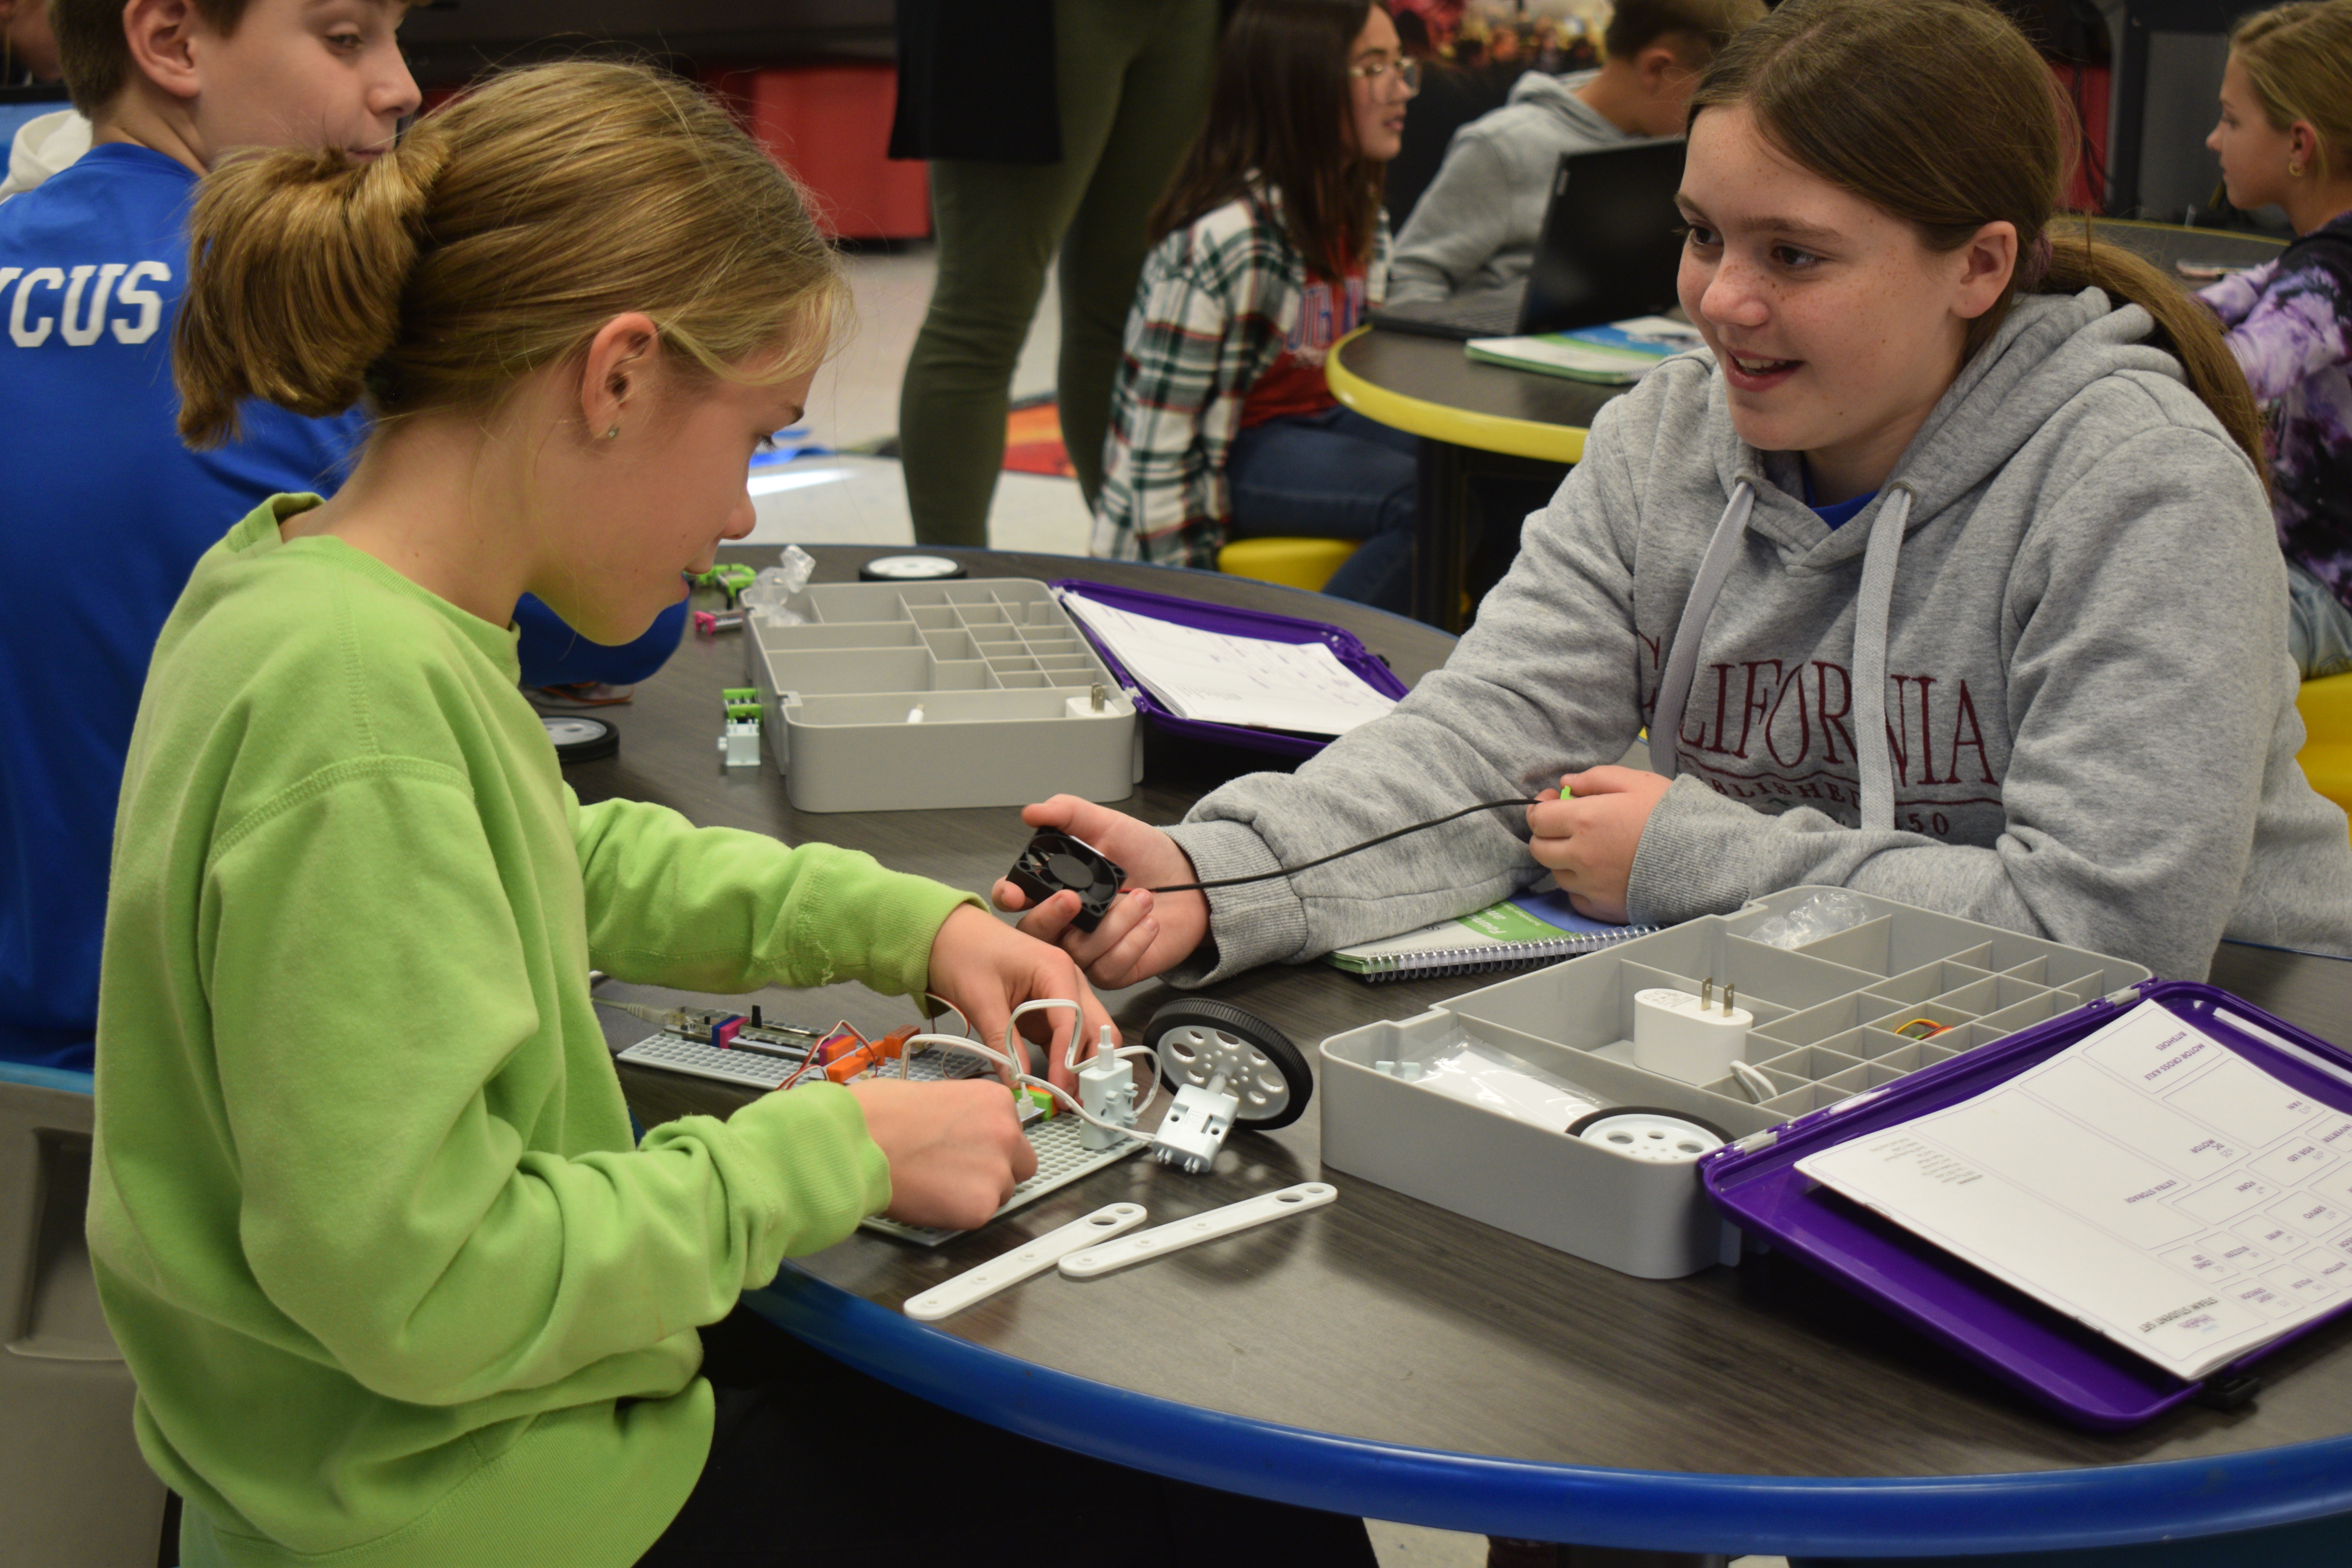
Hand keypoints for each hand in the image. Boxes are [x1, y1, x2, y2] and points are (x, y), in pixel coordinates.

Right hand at [844, 1077, 1036, 1231]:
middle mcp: (1006, 1133)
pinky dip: (959, 1213)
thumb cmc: (881, 1114)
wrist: (859, 1141)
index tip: (970, 1150)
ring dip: (977, 1193)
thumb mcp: (937, 1095)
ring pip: (1002, 1193)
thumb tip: (963, 1131)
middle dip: (996, 1170)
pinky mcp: (980, 1206)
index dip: (990, 1145)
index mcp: (996, 1101)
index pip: (1013, 1132)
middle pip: (1019, 1164)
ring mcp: (997, 1171)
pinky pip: (979, 1216)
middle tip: (959, 1173)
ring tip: (936, 1184)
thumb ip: (964, 1115)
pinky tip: (931, 1198)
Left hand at [925, 903, 1113, 1092]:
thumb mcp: (981, 999)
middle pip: (1095, 1028)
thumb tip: (1016, 1081)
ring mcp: (1062, 995)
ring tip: (1066, 1097)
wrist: (948, 933)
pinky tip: (1054, 1083)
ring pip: (1086, 1035)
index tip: (1059, 1090)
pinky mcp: (1049, 1009)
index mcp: (1057, 969)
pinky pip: (1065, 1038)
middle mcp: (1068, 981)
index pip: (1073, 1021)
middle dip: (1089, 1064)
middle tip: (1075, 1099)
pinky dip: (1063, 1060)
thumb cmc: (964, 952)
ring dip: (1079, 1065)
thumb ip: (1002, 1041)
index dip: (1068, 1060)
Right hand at [989, 796, 1209, 988]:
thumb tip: (1033, 812)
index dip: (1007, 896)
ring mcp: (1085, 950)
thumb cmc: (1145, 855)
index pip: (1015, 897)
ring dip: (1115, 923)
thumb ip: (1068, 814)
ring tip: (1142, 898)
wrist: (1189, 881)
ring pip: (1077, 951)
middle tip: (1075, 899)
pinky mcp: (1111, 971)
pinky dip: (1133, 942)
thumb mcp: (1107, 825)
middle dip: (1051, 917)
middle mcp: (1065, 922)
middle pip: (1034, 932)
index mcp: (1055, 887)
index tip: (1015, 892)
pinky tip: (1149, 923)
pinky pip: (1108, 967)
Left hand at [1526, 766, 1671, 922]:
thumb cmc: (1672, 816)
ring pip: (1557, 874)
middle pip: (1540, 849)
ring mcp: (1590, 886)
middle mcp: (1580, 856)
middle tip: (1566, 826)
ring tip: (1591, 849)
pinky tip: (1599, 874)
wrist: (1704, 857)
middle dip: (1547, 834)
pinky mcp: (1603, 908)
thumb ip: (1595, 778)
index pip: (1537, 819)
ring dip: (1564, 860)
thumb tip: (1566, 782)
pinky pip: (1576, 898)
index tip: (1554, 802)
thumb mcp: (1636, 782)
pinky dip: (1581, 887)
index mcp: (1584, 821)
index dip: (1541, 808)